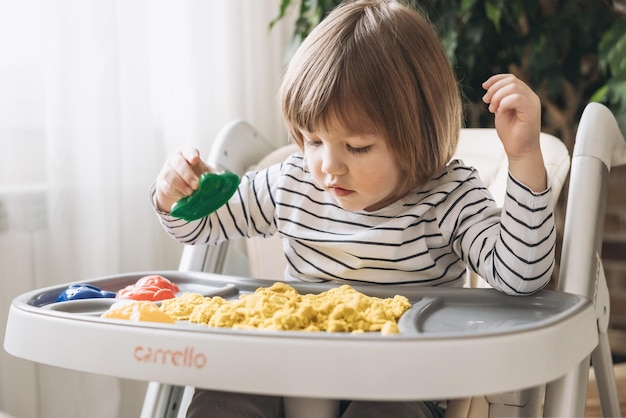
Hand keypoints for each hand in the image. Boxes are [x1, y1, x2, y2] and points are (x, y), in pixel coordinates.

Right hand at [155, 148, 210, 211]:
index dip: (192, 154)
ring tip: (190, 192)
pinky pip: (167, 186)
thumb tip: (226, 180)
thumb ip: (214, 176)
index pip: (189, 151)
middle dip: (187, 174)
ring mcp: (167, 170)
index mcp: (188, 154)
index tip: (195, 159)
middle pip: (178, 163)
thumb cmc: (195, 175)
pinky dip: (176, 191)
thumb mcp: (206, 173)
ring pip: (170, 174)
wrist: (180, 186)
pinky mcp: (163, 182)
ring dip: (181, 184)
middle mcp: (176, 160)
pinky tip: (183, 195)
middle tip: (196, 185)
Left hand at [482, 74, 546, 191]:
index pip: (511, 79)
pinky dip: (504, 102)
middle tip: (486, 102)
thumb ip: (499, 99)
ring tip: (492, 109)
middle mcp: (531, 97)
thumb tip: (490, 87)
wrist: (519, 151)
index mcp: (524, 95)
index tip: (484, 87)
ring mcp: (533, 103)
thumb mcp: (501, 111)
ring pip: (514, 87)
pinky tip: (499, 111)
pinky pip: (517, 98)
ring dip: (497, 96)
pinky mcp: (532, 111)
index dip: (495, 80)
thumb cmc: (511, 133)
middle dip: (494, 89)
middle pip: (511, 81)